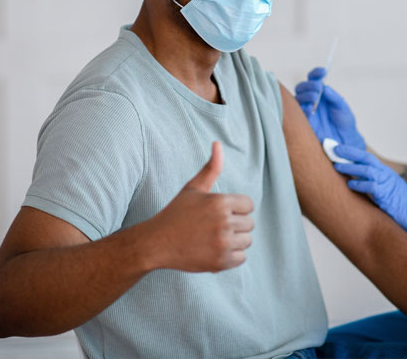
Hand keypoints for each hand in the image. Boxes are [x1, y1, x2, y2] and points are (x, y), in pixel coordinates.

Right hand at [142, 142, 255, 272]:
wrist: (157, 243)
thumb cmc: (176, 213)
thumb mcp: (193, 188)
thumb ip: (210, 168)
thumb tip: (218, 143)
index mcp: (219, 202)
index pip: (249, 205)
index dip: (235, 208)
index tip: (219, 213)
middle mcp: (223, 222)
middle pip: (249, 223)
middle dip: (235, 225)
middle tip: (213, 227)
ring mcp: (222, 243)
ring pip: (247, 241)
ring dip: (234, 241)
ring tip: (214, 238)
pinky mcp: (220, 262)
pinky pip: (241, 258)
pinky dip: (231, 256)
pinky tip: (214, 250)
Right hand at [293, 67, 365, 150]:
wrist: (345, 139)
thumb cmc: (344, 121)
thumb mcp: (342, 107)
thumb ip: (334, 97)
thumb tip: (325, 88)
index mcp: (321, 93)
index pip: (314, 79)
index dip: (316, 74)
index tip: (323, 72)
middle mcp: (311, 99)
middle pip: (302, 87)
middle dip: (309, 85)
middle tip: (318, 88)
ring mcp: (306, 110)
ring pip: (297, 97)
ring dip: (305, 95)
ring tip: (315, 97)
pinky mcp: (304, 121)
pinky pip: (297, 113)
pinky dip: (302, 109)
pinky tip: (309, 109)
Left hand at [332, 144, 406, 239]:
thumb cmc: (402, 206)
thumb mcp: (386, 191)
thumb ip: (372, 185)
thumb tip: (353, 182)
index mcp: (385, 173)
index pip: (366, 157)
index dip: (351, 151)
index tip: (337, 148)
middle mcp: (386, 175)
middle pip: (365, 158)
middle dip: (349, 153)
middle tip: (333, 149)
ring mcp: (387, 184)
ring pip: (367, 170)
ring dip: (351, 167)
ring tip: (336, 166)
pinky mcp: (388, 196)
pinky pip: (372, 187)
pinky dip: (360, 185)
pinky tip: (350, 185)